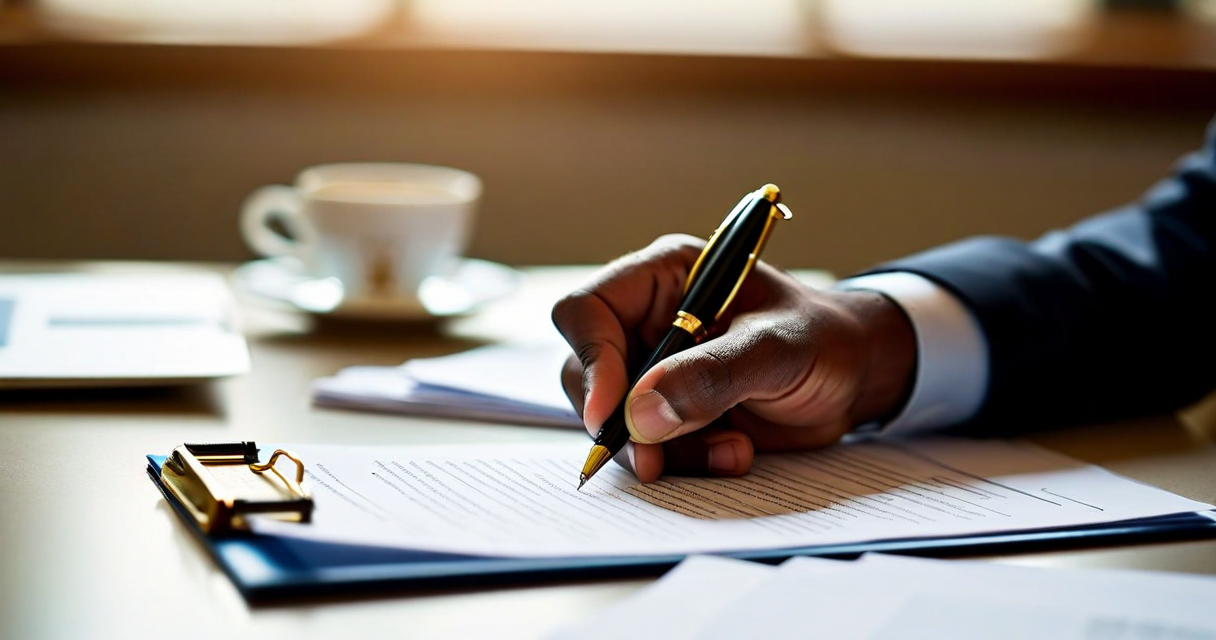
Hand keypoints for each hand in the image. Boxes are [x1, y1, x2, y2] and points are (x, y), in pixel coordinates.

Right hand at [551, 234, 916, 482]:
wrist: (854, 377)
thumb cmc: (822, 339)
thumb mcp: (778, 348)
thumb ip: (712, 375)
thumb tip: (639, 414)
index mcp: (663, 278)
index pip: (588, 311)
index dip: (591, 360)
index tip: (611, 414)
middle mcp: (646, 321)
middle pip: (586, 373)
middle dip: (621, 422)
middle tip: (655, 460)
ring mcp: (654, 370)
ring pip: (614, 420)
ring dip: (663, 451)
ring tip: (731, 451)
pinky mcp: (668, 414)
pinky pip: (647, 448)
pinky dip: (684, 463)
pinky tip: (735, 454)